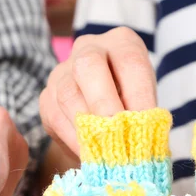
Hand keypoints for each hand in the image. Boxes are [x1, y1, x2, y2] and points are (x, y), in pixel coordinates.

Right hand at [40, 27, 156, 158]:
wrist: (102, 107)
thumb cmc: (130, 100)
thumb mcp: (144, 99)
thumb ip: (143, 113)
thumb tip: (145, 138)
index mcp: (121, 42)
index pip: (130, 62)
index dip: (139, 94)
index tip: (147, 125)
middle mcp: (88, 49)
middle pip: (89, 67)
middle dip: (104, 103)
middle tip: (117, 133)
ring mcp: (62, 71)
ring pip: (68, 94)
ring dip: (87, 126)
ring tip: (104, 150)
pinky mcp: (47, 96)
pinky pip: (56, 117)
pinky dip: (73, 138)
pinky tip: (88, 153)